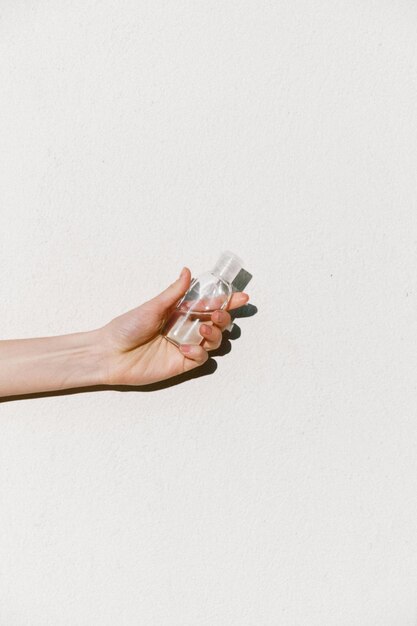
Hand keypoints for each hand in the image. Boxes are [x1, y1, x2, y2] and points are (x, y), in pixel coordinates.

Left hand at [97, 267, 249, 385]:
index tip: (242, 296)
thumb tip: (187, 271)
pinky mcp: (182, 364)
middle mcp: (186, 329)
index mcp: (181, 312)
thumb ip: (174, 293)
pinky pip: (202, 358)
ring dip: (215, 333)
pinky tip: (185, 348)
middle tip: (218, 313)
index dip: (227, 301)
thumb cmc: (127, 327)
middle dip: (224, 317)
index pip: (210, 305)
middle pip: (218, 323)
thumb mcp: (152, 306)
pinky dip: (199, 352)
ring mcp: (186, 347)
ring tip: (202, 328)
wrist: (111, 353)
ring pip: (215, 341)